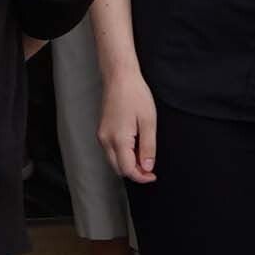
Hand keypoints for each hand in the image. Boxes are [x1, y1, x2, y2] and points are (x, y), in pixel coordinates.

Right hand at [99, 65, 157, 184]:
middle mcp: (106, 140)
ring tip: (143, 154)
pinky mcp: (101, 131)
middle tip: (150, 167)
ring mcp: (101, 135)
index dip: (141, 177)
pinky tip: (134, 145)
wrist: (119, 77)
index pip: (127, 170)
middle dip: (134, 172)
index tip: (153, 175)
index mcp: (118, 139)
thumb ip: (148, 148)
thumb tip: (147, 168)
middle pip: (118, 169)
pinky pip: (111, 151)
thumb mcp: (148, 122)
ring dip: (128, 164)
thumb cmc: (135, 95)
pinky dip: (122, 155)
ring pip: (113, 161)